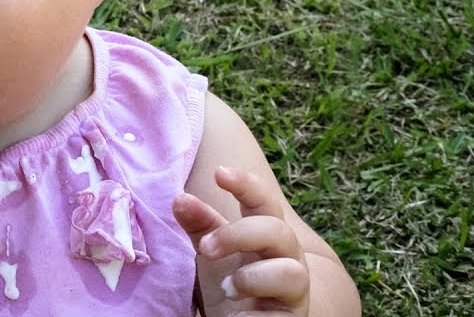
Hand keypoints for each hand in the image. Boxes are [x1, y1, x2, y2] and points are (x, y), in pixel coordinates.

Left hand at [173, 166, 309, 316]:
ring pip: (291, 272)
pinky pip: (281, 315)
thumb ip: (200, 226)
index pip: (264, 201)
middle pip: (277, 230)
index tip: (220, 172)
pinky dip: (255, 313)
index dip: (246, 184)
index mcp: (266, 233)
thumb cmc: (230, 284)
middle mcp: (287, 257)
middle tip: (205, 248)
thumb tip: (180, 198)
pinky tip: (236, 313)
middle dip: (238, 235)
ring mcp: (294, 289)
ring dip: (252, 278)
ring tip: (227, 289)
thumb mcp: (212, 252)